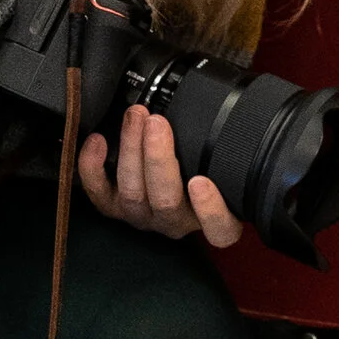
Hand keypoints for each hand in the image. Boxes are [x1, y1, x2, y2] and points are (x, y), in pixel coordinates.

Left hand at [78, 105, 243, 247]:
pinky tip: (98, 140)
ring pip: (133, 193)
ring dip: (131, 150)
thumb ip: (229, 148)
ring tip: (136, 117)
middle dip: (158, 159)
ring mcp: (143, 216)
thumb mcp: (221, 162)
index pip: (220, 230)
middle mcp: (176, 221)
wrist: (167, 176)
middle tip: (157, 122)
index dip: (210, 210)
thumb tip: (245, 108)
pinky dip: (93, 167)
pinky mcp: (115, 208)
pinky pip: (99, 194)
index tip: (201, 181)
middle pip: (166, 202)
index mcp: (210, 217)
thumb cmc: (200, 164)